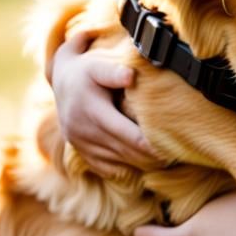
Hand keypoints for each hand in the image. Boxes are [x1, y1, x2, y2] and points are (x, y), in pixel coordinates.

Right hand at [51, 30, 161, 176]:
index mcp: (91, 111)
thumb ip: (113, 72)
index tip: (170, 148)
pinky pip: (103, 167)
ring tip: (164, 163)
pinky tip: (142, 167)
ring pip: (115, 162)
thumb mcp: (97, 66)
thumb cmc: (87, 71)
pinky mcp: (79, 150)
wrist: (61, 80)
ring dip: (139, 164)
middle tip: (175, 157)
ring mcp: (79, 143)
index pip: (125, 134)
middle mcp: (83, 131)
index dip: (148, 144)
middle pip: (123, 151)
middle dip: (149, 156)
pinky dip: (123, 169)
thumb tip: (130, 76)